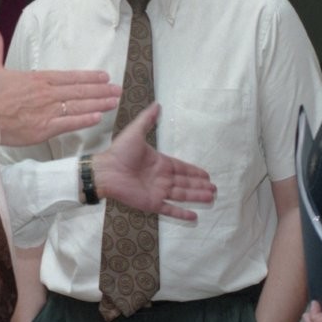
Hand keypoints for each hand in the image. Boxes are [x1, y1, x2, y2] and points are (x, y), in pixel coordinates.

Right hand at [0, 28, 121, 145]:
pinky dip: (84, 120)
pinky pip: (68, 124)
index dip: (89, 77)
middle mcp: (47, 93)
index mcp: (37, 79)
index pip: (69, 76)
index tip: (104, 76)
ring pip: (78, 106)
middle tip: (118, 89)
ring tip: (114, 102)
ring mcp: (47, 111)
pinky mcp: (44, 129)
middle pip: (79, 90)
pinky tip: (98, 117)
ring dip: (98, 103)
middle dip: (101, 90)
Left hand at [93, 103, 215, 220]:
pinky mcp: (152, 203)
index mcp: (160, 163)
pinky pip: (170, 209)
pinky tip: (194, 217)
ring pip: (182, 195)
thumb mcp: (135, 131)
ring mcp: (157, 192)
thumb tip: (157, 104)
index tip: (207, 175)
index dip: (194, 172)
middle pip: (185, 182)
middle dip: (200, 186)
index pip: (182, 168)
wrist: (107, 170)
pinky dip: (182, 214)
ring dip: (196, 197)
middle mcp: (161, 178)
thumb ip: (147, 120)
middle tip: (214, 189)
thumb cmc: (120, 152)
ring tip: (211, 197)